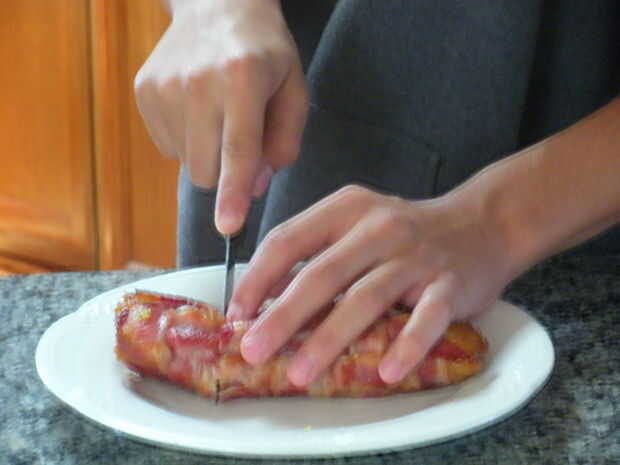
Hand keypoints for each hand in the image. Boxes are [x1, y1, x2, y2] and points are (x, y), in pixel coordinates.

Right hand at [134, 0, 307, 233]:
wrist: (215, 5)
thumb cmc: (264, 53)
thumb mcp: (294, 91)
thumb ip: (284, 143)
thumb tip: (254, 187)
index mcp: (243, 78)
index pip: (239, 148)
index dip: (234, 192)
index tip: (229, 226)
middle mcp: (198, 81)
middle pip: (207, 170)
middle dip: (227, 172)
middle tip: (240, 136)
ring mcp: (164, 86)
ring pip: (187, 164)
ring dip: (207, 153)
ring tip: (218, 113)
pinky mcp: (143, 91)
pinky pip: (168, 148)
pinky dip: (187, 140)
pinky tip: (197, 107)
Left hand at [228, 185, 522, 385]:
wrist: (479, 223)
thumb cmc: (405, 231)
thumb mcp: (355, 223)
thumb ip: (314, 250)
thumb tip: (265, 295)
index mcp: (345, 209)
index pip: (289, 239)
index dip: (258, 278)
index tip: (237, 313)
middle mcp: (378, 227)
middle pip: (322, 274)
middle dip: (283, 316)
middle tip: (253, 350)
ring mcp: (415, 256)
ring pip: (366, 298)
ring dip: (329, 338)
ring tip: (300, 372)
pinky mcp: (449, 284)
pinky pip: (426, 317)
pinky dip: (406, 345)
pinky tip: (386, 372)